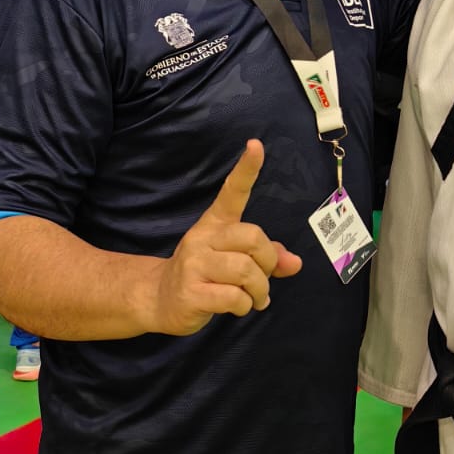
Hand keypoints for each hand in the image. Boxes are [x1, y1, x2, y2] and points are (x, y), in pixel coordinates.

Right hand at [148, 140, 300, 334]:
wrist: (158, 298)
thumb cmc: (205, 275)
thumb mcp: (234, 260)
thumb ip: (267, 258)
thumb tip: (295, 263)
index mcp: (215, 224)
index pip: (232, 192)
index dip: (246, 169)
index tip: (255, 145)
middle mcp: (202, 238)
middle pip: (253, 238)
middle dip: (267, 263)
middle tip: (264, 280)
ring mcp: (194, 264)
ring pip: (245, 271)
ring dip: (259, 290)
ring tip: (255, 299)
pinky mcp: (191, 292)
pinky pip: (233, 297)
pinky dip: (245, 306)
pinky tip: (238, 307)